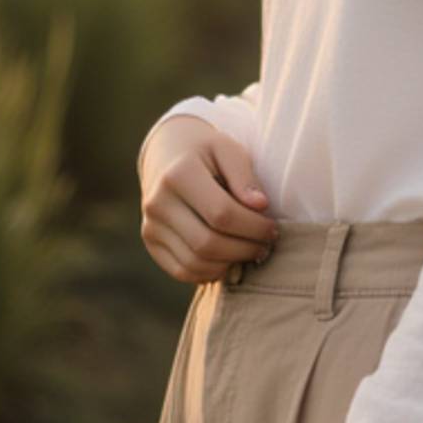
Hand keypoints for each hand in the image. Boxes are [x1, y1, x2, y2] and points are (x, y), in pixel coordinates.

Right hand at [138, 116, 279, 285]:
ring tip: (248, 252)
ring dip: (229, 264)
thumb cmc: (208, 152)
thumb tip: (261, 206)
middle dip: (244, 250)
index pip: (222, 214)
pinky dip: (209, 273)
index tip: (272, 228)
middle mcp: (158, 202)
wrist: (168, 154)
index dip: (253, 228)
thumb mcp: (229, 150)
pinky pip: (181, 271)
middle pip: (207, 243)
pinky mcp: (150, 241)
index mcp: (179, 174)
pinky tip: (227, 260)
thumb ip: (245, 176)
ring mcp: (150, 224)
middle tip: (265, 245)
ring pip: (195, 263)